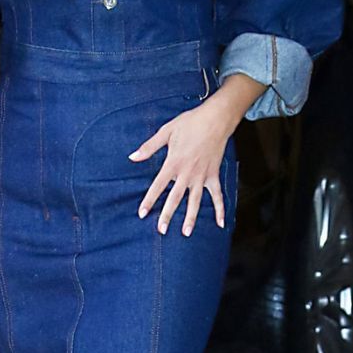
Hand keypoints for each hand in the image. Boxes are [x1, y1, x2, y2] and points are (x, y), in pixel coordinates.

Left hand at [128, 96, 233, 235]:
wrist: (215, 119)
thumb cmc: (190, 123)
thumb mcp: (166, 132)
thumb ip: (149, 147)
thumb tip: (132, 157)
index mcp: (173, 163)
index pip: (158, 186)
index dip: (149, 200)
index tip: (142, 214)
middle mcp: (187, 173)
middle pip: (175, 198)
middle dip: (167, 215)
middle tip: (161, 230)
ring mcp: (202, 176)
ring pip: (195, 201)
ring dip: (191, 218)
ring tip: (186, 233)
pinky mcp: (213, 175)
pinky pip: (217, 196)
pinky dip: (220, 209)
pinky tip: (220, 224)